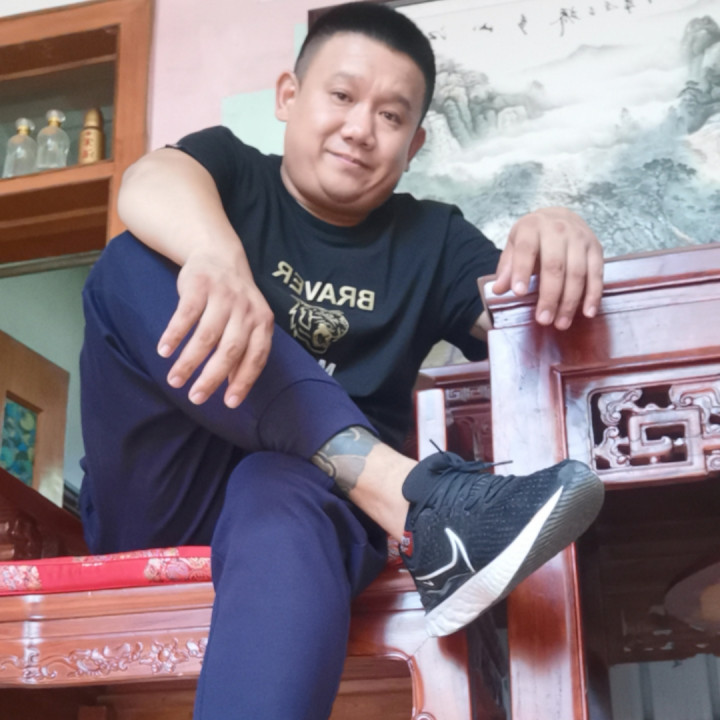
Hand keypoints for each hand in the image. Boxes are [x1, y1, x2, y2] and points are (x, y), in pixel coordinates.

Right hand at [157, 246, 273, 407]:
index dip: (243, 381)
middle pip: (230, 350)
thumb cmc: (234, 301)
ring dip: (188, 362)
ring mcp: (224, 296)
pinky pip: (185, 315)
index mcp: (263, 322)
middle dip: (211, 378)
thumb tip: (234, 390)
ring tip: (174, 380)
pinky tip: (164, 351)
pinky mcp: (200, 285)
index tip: (229, 403)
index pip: (256, 357)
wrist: (219, 255)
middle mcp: (246, 310)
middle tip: (195, 398)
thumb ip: (244, 352)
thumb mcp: (247, 322)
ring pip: (206, 336)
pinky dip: (174, 335)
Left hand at [492, 207, 602, 329]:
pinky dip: (593, 295)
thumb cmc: (533, 237)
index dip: (522, 271)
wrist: (560, 216)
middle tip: (543, 320)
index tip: (519, 293)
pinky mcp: (596, 248)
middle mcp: (558, 230)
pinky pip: (597, 274)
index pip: (526, 250)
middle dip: (550, 296)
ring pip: (577, 273)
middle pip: (555, 266)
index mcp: (532, 227)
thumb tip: (498, 290)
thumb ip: (507, 267)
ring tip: (561, 323)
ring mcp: (580, 239)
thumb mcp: (514, 245)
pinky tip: (588, 312)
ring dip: (570, 301)